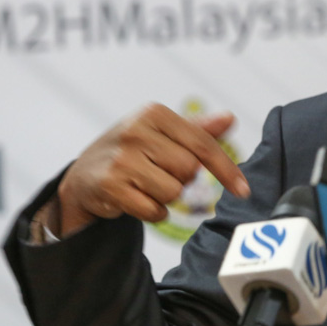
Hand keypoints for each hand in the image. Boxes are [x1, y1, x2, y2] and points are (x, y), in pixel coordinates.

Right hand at [57, 104, 249, 235]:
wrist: (82, 177)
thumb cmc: (132, 151)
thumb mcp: (163, 133)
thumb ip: (198, 129)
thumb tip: (230, 119)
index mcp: (154, 113)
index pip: (203, 144)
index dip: (226, 170)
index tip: (244, 190)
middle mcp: (136, 131)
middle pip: (189, 170)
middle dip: (181, 179)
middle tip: (158, 173)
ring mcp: (121, 158)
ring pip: (173, 192)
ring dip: (164, 197)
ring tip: (144, 185)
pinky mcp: (109, 186)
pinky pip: (154, 210)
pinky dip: (151, 212)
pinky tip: (135, 199)